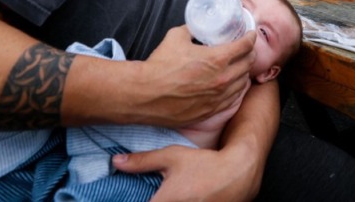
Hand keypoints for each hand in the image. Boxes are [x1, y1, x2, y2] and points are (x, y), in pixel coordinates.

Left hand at [112, 145, 259, 201]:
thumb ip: (142, 161)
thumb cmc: (204, 164)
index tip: (132, 196)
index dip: (130, 201)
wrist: (238, 174)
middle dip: (150, 200)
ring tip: (169, 195)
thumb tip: (116, 162)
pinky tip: (181, 198)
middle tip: (154, 194)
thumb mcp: (172, 157)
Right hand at [134, 26, 255, 127]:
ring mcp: (218, 98)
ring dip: (244, 73)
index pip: (245, 46)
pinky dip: (236, 90)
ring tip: (240, 67)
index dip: (250, 38)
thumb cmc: (159, 65)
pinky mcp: (211, 111)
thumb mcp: (176, 37)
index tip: (249, 35)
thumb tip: (197, 27)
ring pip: (243, 83)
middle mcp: (222, 80)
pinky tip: (232, 86)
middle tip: (245, 49)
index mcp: (217, 59)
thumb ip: (191, 30)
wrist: (145, 95)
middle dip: (249, 54)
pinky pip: (233, 100)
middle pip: (248, 64)